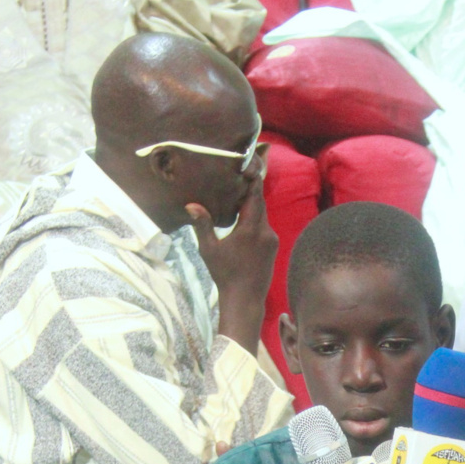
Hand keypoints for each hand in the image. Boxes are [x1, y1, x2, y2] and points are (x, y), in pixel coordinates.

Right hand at [185, 172, 277, 355]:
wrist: (246, 300)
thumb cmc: (225, 275)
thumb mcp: (209, 249)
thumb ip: (203, 225)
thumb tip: (191, 205)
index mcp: (251, 229)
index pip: (255, 195)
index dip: (252, 178)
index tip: (247, 164)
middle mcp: (265, 231)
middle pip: (259, 203)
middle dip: (249, 190)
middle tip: (238, 175)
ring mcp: (272, 240)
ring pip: (262, 214)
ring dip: (251, 205)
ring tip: (237, 194)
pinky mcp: (273, 247)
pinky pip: (264, 226)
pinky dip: (254, 218)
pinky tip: (243, 218)